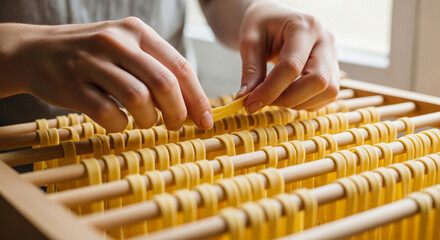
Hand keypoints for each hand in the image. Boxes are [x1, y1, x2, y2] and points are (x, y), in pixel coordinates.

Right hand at [0, 17, 212, 131]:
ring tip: (146, 122)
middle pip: (164, 83)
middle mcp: (116, 42)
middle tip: (178, 126)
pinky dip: (120, 125)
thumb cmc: (92, 55)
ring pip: (138, 98)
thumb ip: (157, 70)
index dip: (197, 98)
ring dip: (149, 119)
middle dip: (179, 112)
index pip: (179, 66)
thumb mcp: (126, 49)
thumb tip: (191, 105)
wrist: (36, 51)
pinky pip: (109, 113)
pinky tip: (118, 121)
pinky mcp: (72, 86)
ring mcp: (92, 63)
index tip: (206, 121)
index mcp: (137, 31)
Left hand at [235, 1, 339, 112]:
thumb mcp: (250, 41)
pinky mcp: (333, 70)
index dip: (270, 90)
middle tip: (263, 100)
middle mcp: (324, 40)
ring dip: (297, 103)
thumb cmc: (262, 25)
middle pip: (318, 81)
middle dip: (288, 99)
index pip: (291, 66)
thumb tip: (246, 98)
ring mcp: (333, 56)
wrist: (275, 19)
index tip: (249, 103)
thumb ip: (250, 70)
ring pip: (327, 92)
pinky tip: (287, 95)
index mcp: (303, 27)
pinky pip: (327, 96)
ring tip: (274, 96)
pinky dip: (306, 103)